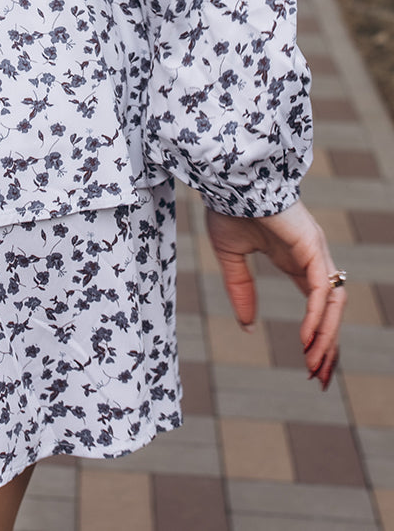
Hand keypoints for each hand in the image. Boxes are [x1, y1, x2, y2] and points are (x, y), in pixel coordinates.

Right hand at [205, 199, 344, 388]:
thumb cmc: (227, 206)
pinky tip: (309, 340)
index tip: (311, 366)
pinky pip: (321, 292)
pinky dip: (318, 318)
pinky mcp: (313, 247)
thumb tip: (248, 326)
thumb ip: (240, 289)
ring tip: (314, 368)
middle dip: (328, 347)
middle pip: (331, 312)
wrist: (227, 178)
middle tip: (319, 379)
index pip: (317, 306)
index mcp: (296, 260)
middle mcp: (312, 259)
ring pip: (332, 306)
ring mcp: (316, 252)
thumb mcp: (230, 256)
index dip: (317, 336)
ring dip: (326, 339)